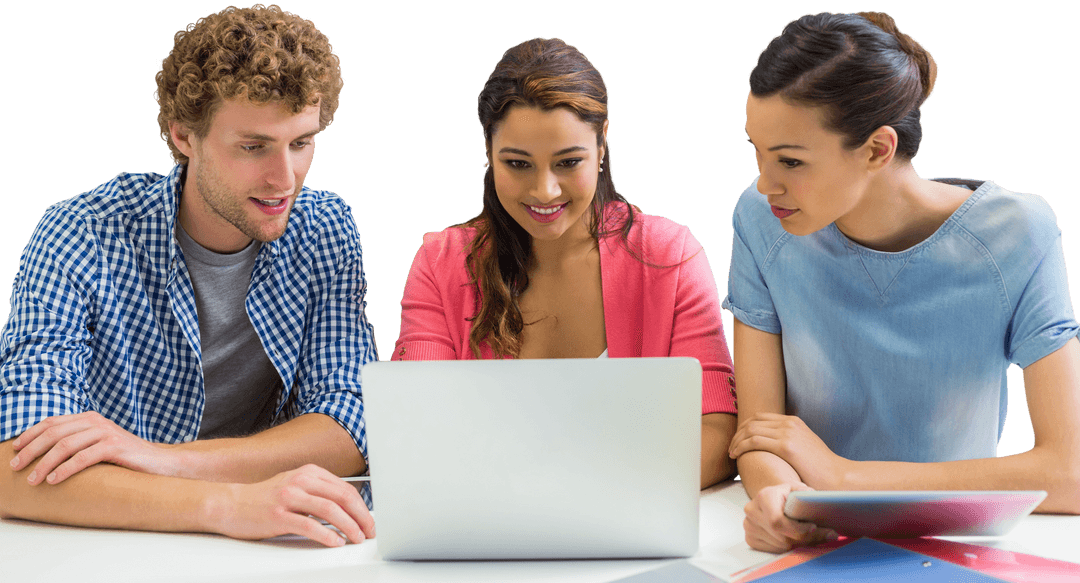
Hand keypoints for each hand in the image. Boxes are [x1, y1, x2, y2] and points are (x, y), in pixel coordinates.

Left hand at [10, 412, 177, 484]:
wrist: (161, 464)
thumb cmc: (127, 459)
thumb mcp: (99, 446)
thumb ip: (78, 443)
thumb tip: (44, 455)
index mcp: (90, 418)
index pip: (51, 422)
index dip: (29, 435)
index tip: (14, 450)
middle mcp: (96, 421)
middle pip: (54, 433)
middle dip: (30, 451)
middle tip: (15, 467)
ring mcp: (106, 433)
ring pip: (65, 445)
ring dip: (44, 463)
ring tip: (33, 480)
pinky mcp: (115, 447)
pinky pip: (83, 457)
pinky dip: (65, 469)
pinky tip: (54, 480)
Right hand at [210, 464, 375, 546]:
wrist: (229, 503)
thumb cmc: (263, 498)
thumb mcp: (294, 485)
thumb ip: (318, 492)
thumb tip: (347, 509)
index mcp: (308, 473)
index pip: (345, 488)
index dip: (362, 506)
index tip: (369, 521)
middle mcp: (300, 481)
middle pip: (342, 497)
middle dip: (361, 517)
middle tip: (368, 531)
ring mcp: (289, 497)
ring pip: (330, 510)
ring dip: (349, 526)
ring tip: (356, 538)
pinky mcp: (278, 515)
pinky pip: (309, 525)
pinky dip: (327, 535)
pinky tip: (335, 542)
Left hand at [728, 413, 846, 489]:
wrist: (839, 478)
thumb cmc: (821, 470)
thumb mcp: (805, 448)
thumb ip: (789, 443)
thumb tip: (772, 448)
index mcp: (794, 422)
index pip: (761, 417)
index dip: (745, 427)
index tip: (738, 440)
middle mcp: (790, 423)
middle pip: (753, 421)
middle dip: (738, 433)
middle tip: (731, 447)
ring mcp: (788, 432)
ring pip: (750, 430)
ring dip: (736, 441)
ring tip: (732, 454)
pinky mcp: (786, 446)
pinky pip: (754, 441)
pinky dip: (741, 447)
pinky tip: (736, 456)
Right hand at [743, 482, 836, 552]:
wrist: (773, 498)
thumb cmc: (789, 495)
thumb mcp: (799, 490)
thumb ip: (809, 497)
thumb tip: (820, 505)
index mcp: (764, 496)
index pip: (777, 521)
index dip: (797, 529)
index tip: (814, 527)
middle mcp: (752, 511)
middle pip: (782, 536)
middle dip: (805, 538)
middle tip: (825, 534)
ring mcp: (749, 526)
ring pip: (781, 545)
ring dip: (799, 543)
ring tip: (810, 534)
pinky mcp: (750, 538)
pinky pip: (775, 550)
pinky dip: (788, 547)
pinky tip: (794, 537)